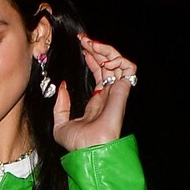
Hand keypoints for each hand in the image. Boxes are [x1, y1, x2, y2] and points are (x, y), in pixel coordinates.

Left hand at [51, 34, 136, 152]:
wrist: (88, 149)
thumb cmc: (76, 144)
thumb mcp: (60, 125)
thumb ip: (60, 107)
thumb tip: (63, 87)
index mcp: (97, 101)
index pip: (99, 73)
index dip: (91, 58)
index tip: (80, 47)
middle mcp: (109, 94)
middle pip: (108, 64)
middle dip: (96, 48)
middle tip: (83, 40)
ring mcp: (117, 92)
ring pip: (118, 62)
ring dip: (105, 50)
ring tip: (90, 45)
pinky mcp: (123, 91)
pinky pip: (128, 67)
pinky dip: (118, 59)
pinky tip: (102, 60)